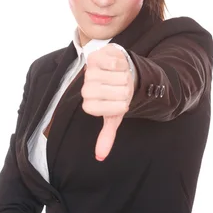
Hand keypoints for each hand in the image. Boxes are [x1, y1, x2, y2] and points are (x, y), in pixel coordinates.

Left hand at [81, 44, 134, 160]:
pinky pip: (114, 63)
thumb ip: (107, 135)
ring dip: (125, 78)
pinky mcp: (96, 56)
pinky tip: (119, 67)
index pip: (111, 109)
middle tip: (124, 89)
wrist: (119, 72)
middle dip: (125, 91)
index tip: (121, 103)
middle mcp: (86, 87)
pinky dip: (122, 65)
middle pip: (117, 93)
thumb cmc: (118, 96)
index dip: (119, 106)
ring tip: (122, 78)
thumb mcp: (113, 116)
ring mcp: (89, 71)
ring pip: (117, 77)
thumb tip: (100, 156)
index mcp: (89, 103)